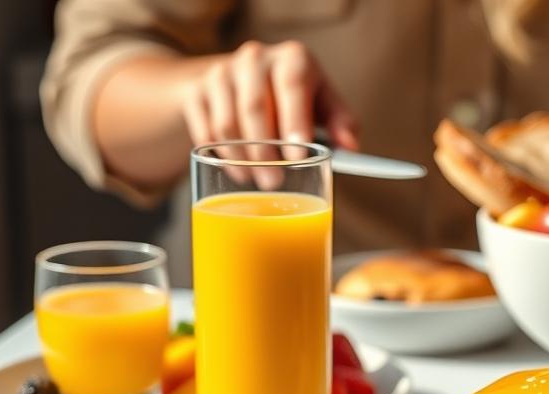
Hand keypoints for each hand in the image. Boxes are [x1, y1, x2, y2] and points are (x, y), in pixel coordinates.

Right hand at [181, 40, 357, 181]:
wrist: (241, 80)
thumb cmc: (294, 98)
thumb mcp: (322, 104)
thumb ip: (341, 123)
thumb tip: (351, 148)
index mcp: (292, 58)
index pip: (292, 83)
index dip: (294, 120)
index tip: (298, 156)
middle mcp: (255, 57)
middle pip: (255, 106)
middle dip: (266, 151)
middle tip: (275, 181)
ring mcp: (221, 72)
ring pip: (227, 123)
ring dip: (242, 158)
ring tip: (257, 180)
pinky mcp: (197, 91)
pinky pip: (206, 131)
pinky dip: (222, 157)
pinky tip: (238, 172)